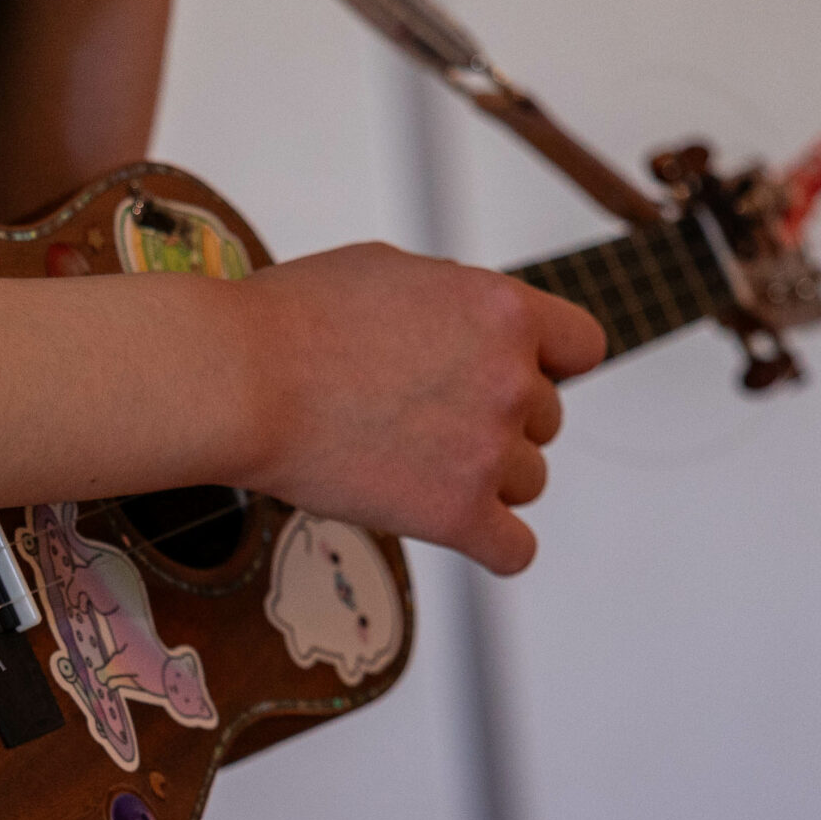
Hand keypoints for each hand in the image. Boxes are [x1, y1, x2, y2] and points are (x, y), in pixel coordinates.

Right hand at [243, 242, 606, 574]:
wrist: (239, 380)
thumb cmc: (292, 321)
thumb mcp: (392, 270)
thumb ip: (453, 302)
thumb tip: (467, 327)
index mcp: (504, 311)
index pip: (581, 347)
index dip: (546, 363)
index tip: (515, 376)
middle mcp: (510, 380)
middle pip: (546, 421)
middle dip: (495, 421)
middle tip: (426, 420)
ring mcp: (487, 451)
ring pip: (527, 481)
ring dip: (483, 478)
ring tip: (415, 464)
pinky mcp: (457, 514)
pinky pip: (514, 550)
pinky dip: (493, 544)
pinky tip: (460, 528)